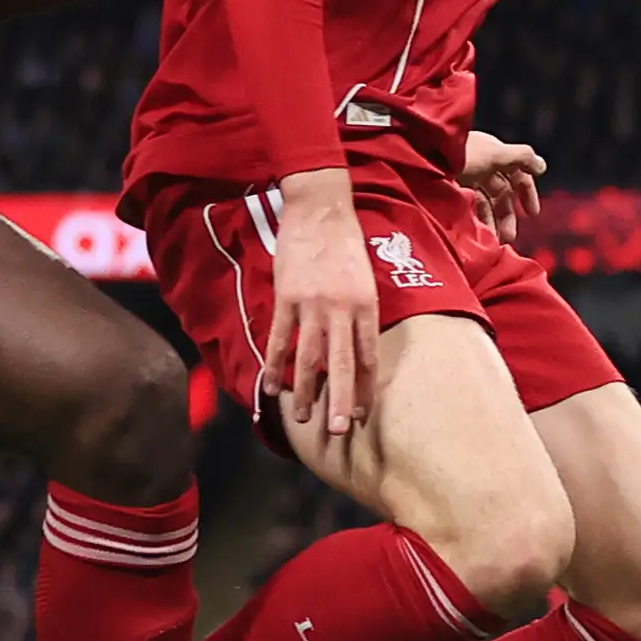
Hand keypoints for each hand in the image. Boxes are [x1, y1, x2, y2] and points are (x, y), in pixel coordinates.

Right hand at [262, 167, 381, 438]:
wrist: (320, 208)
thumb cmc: (345, 244)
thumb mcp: (365, 279)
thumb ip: (361, 313)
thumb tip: (356, 348)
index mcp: (366, 305)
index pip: (368, 356)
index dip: (365, 388)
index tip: (362, 415)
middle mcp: (342, 308)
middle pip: (342, 363)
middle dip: (340, 400)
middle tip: (339, 432)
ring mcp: (313, 303)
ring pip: (309, 356)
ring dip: (305, 390)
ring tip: (302, 418)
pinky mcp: (287, 296)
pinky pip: (280, 337)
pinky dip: (275, 364)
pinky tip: (272, 386)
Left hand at [459, 130, 547, 242]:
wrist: (421, 153)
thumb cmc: (460, 152)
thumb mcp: (494, 153)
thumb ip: (521, 158)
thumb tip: (542, 166)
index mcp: (493, 154)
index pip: (517, 174)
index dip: (527, 193)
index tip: (533, 214)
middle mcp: (481, 164)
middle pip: (501, 192)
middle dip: (507, 214)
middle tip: (510, 238)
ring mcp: (464, 176)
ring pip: (485, 201)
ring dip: (492, 220)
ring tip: (495, 242)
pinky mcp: (449, 188)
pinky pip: (468, 206)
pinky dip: (476, 218)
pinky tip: (478, 233)